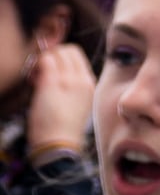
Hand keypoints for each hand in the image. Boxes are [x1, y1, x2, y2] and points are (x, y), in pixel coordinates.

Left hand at [20, 40, 93, 156]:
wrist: (60, 144)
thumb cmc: (63, 128)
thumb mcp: (75, 104)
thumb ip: (70, 86)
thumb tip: (55, 71)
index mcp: (90, 84)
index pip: (77, 56)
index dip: (62, 58)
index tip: (52, 70)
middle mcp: (83, 78)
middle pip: (69, 50)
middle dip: (54, 56)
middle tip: (43, 72)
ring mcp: (68, 79)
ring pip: (57, 52)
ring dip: (44, 60)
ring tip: (38, 78)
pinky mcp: (52, 83)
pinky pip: (45, 60)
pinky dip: (36, 65)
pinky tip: (34, 81)